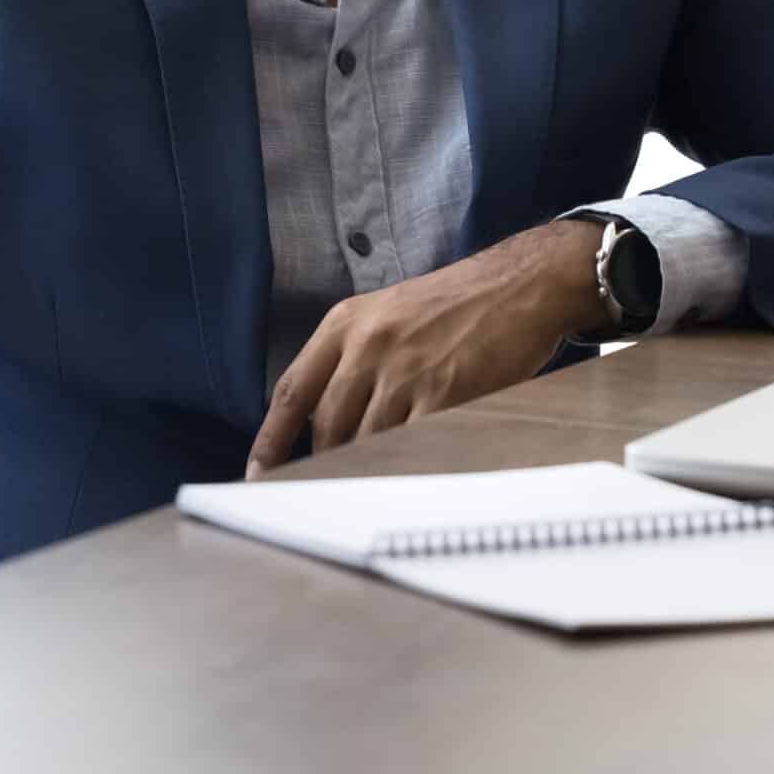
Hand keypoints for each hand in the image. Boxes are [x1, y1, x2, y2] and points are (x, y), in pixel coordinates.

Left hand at [246, 216, 609, 476]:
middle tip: (326, 488)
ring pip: (366, 441)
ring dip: (365, 469)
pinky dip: (405, 465)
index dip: (270, 440)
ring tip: (370, 484)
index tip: (257, 473)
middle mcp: (368, 346)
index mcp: (344, 324)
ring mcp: (406, 370)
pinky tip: (407, 472)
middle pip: (326, 426)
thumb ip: (349, 356)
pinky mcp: (445, 392)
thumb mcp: (384, 312)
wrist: (516, 285)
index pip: (291, 391)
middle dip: (324, 463)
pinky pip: (412, 444)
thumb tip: (320, 419)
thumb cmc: (451, 304)